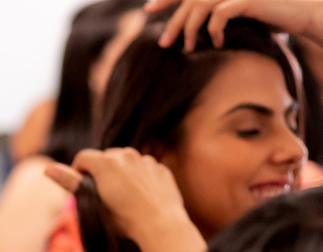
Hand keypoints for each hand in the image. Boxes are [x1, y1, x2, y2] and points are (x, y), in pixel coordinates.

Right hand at [45, 148, 188, 245]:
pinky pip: (145, 168)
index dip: (79, 171)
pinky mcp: (161, 168)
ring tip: (124, 196)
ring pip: (126, 161)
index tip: (84, 188)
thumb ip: (70, 183)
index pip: (83, 157)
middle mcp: (126, 154)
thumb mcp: (91, 202)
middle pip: (105, 157)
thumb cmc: (122, 218)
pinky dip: (140, 178)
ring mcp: (146, 160)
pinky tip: (142, 196)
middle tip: (104, 194)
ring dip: (121, 173)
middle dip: (101, 171)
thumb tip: (46, 169)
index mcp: (106, 162)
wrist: (161, 225)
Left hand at [145, 0, 322, 49]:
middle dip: (174, 22)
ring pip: (201, 5)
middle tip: (163, 43)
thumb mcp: (239, 19)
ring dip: (190, 28)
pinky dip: (213, 29)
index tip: (148, 10)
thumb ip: (216, 18)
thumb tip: (189, 35)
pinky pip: (221, 13)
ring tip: (188, 48)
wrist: (302, 15)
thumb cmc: (271, 19)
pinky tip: (216, 43)